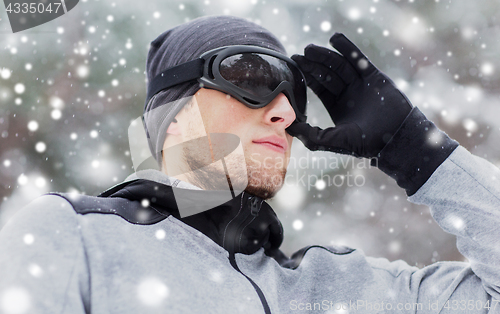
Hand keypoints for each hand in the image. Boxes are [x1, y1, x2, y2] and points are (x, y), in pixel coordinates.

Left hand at [287, 33, 412, 157]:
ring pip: (340, 65)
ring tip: (310, 49)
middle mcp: (349, 94)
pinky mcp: (374, 76)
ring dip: (325, 55)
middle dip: (313, 64)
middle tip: (299, 55)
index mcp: (338, 106)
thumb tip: (288, 127)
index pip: (319, 87)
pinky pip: (358, 59)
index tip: (294, 66)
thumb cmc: (365, 143)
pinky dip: (347, 48)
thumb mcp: (332, 140)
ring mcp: (361, 84)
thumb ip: (310, 135)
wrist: (396, 137)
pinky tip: (334, 38)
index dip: (307, 76)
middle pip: (327, 73)